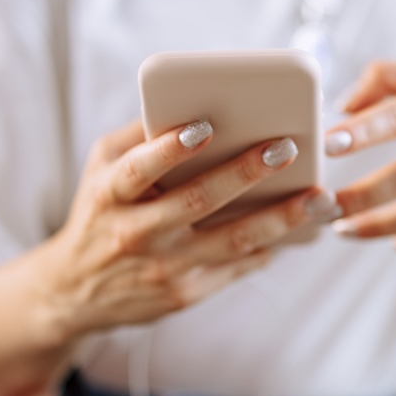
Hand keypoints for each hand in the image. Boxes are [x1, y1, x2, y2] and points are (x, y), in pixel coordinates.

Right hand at [43, 119, 340, 336]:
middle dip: (244, 173)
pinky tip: (303, 229)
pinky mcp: (183, 295)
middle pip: (196, 201)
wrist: (76, 291)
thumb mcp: (101, 169)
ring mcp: (161, 268)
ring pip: (230, 241)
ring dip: (280, 219)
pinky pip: (235, 267)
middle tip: (288, 147)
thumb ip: (140, 136)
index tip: (205, 125)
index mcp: (110, 194)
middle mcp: (134, 233)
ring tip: (320, 197)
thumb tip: (193, 100)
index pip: (138, 168)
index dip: (169, 148)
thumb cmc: (100, 212)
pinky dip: (271, 247)